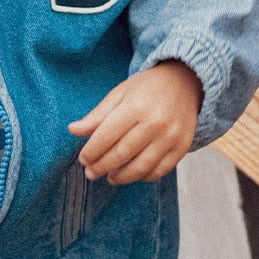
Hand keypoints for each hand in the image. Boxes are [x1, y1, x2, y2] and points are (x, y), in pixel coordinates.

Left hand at [68, 60, 201, 184]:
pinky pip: (160, 170)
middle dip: (102, 167)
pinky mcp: (182, 146)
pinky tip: (132, 174)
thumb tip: (73, 130)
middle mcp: (155, 122)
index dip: (92, 152)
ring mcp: (171, 136)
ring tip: (110, 177)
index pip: (106, 136)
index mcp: (135, 106)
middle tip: (91, 173)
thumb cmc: (146, 88)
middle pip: (122, 154)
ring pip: (141, 167)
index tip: (83, 160)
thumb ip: (97, 115)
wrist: (185, 81)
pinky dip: (144, 177)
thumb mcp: (119, 94)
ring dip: (122, 176)